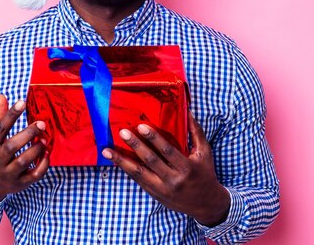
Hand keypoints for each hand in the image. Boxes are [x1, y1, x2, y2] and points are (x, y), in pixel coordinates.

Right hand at [0, 94, 49, 202]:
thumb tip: (2, 96)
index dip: (11, 115)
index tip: (22, 102)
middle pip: (11, 146)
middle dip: (28, 134)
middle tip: (41, 123)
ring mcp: (8, 174)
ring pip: (23, 161)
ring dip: (36, 149)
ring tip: (44, 140)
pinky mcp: (20, 184)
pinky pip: (34, 175)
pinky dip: (43, 165)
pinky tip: (46, 154)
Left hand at [102, 111, 229, 225]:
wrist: (206, 204)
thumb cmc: (205, 173)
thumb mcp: (204, 152)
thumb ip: (195, 131)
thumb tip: (186, 109)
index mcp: (186, 168)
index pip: (167, 151)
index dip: (154, 138)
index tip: (141, 126)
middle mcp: (173, 180)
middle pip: (150, 161)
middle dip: (135, 146)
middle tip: (122, 133)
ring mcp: (162, 189)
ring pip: (138, 174)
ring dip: (121, 161)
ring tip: (107, 151)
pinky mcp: (155, 194)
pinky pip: (138, 180)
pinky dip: (126, 170)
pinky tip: (116, 161)